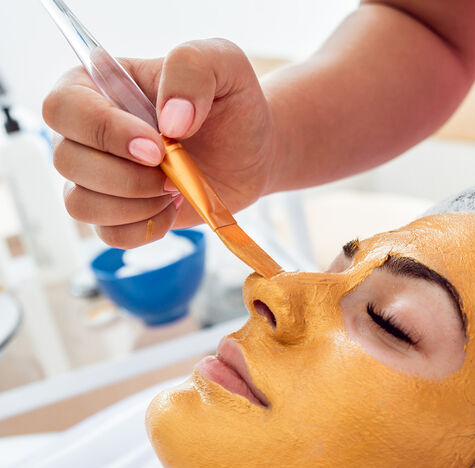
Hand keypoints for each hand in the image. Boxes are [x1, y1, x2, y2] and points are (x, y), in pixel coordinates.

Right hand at [43, 39, 274, 247]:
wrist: (251, 151)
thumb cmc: (230, 104)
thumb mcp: (224, 64)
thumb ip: (192, 69)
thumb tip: (170, 121)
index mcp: (97, 85)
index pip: (64, 109)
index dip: (106, 133)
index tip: (157, 147)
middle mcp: (87, 133)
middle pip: (66, 161)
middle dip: (127, 177)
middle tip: (173, 173)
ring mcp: (98, 177)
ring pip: (80, 205)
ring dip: (135, 205)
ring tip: (175, 189)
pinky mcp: (118, 214)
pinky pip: (109, 236)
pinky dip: (144, 229)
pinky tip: (173, 209)